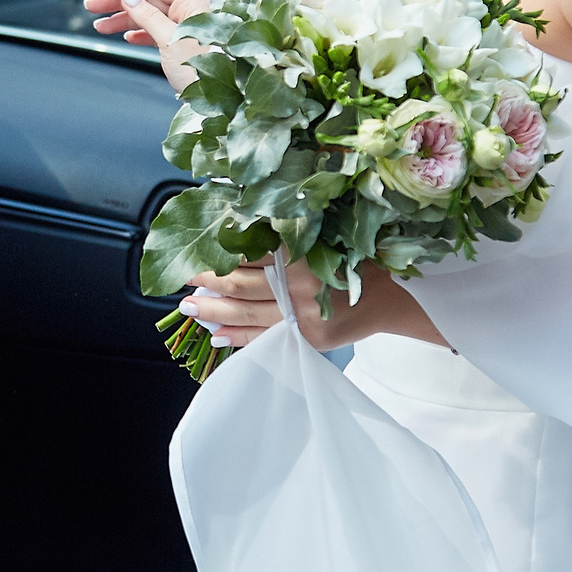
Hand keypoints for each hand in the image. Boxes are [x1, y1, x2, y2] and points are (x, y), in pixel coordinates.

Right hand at [87, 0, 213, 92]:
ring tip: (101, 25)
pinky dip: (140, 33)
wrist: (224, 102)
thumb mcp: (169, 40)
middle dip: (120, 0)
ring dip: (124, 18)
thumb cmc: (206, 71)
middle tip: (93, 5)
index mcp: (192, 3)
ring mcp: (187, 31)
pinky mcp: (184, 48)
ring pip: (150, 17)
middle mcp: (191, 13)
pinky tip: (128, 37)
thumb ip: (147, 16)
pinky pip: (158, 33)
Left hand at [177, 255, 446, 352]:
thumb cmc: (352, 257)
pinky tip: (216, 335)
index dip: (216, 252)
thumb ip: (282, 236)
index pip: (246, 251)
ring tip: (188, 307)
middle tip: (181, 277)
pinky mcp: (308, 339)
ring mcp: (302, 314)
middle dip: (206, 280)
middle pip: (239, 283)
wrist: (390, 295)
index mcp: (299, 251)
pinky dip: (238, 338)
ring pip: (245, 313)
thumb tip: (233, 232)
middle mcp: (297, 283)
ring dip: (212, 312)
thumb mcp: (320, 235)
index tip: (194, 248)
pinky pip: (264, 339)